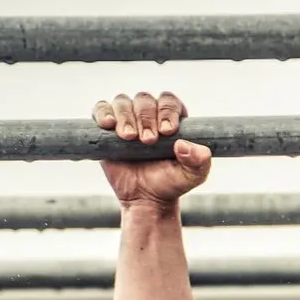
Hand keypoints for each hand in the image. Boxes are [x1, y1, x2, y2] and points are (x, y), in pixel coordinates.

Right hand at [94, 91, 211, 209]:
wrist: (145, 199)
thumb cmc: (170, 183)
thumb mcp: (193, 175)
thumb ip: (199, 160)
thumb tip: (184, 145)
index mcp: (171, 117)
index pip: (168, 101)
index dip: (167, 111)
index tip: (167, 131)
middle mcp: (149, 114)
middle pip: (144, 100)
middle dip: (146, 118)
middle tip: (148, 141)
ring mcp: (126, 118)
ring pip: (122, 102)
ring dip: (125, 117)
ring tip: (129, 137)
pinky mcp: (107, 128)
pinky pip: (101, 109)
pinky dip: (103, 113)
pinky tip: (108, 125)